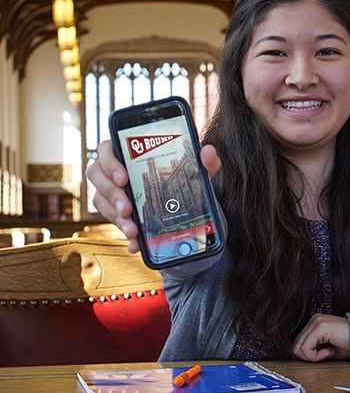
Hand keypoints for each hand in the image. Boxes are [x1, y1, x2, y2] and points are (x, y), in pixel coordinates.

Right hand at [86, 140, 221, 253]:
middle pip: (97, 175)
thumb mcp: (196, 172)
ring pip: (101, 200)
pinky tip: (135, 243)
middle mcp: (114, 170)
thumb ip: (204, 161)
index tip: (123, 177)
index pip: (108, 149)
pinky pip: (112, 222)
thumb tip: (208, 151)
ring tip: (132, 229)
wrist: (185, 207)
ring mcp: (112, 191)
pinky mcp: (116, 212)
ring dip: (115, 215)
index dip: (110, 162)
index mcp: (129, 152)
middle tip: (128, 208)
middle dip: (112, 193)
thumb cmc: (182, 179)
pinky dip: (123, 233)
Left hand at [292, 314, 349, 361]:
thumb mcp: (326, 348)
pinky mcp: (320, 327)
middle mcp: (314, 320)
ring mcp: (316, 322)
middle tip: (326, 355)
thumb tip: (299, 355)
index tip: (323, 355)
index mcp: (315, 323)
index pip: (298, 343)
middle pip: (296, 346)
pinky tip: (329, 352)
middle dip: (309, 356)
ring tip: (328, 352)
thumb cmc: (349, 343)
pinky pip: (306, 349)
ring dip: (313, 356)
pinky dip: (316, 356)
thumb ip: (313, 349)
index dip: (308, 355)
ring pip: (299, 348)